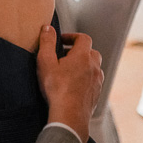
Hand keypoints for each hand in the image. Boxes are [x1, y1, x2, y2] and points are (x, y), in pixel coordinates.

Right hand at [36, 27, 102, 142]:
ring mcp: (97, 81)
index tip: (61, 40)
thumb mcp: (45, 62)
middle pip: (92, 52)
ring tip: (69, 70)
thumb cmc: (56, 88)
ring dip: (84, 65)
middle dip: (79, 51)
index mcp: (82, 56)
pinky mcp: (97, 94)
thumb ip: (47, 42)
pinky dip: (86, 78)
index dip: (72, 36)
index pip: (83, 38)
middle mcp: (94, 67)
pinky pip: (94, 81)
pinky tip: (74, 85)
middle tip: (64, 55)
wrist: (69, 115)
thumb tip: (48, 28)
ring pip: (94, 67)